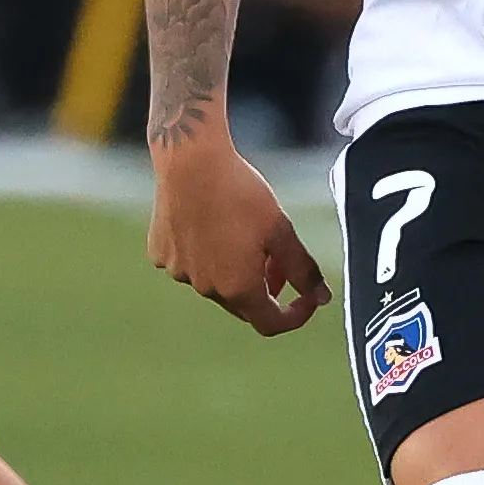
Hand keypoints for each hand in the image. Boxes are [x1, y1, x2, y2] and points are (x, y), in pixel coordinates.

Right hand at [148, 135, 330, 336]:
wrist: (190, 160)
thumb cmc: (239, 192)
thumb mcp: (281, 230)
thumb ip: (303, 269)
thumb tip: (322, 297)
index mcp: (239, 288)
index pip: (271, 323)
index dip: (295, 314)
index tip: (306, 297)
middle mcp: (206, 288)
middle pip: (244, 303)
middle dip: (265, 286)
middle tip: (275, 255)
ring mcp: (179, 272)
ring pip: (215, 282)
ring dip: (234, 269)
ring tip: (241, 233)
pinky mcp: (160, 253)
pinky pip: (188, 263)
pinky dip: (204, 254)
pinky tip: (209, 222)